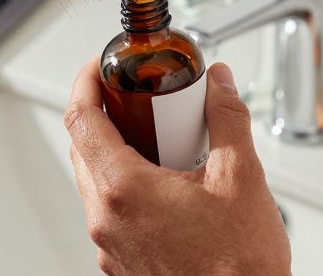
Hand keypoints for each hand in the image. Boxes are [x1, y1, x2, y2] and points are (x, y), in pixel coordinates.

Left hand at [65, 59, 290, 275]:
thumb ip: (227, 118)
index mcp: (124, 191)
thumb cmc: (239, 266)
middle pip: (84, 147)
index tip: (100, 66)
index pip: (81, 120)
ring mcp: (110, 245)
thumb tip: (218, 84)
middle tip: (137, 97)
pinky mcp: (122, 263)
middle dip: (106, 114)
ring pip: (95, 182)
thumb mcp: (241, 177)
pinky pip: (111, 212)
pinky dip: (128, 187)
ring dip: (117, 151)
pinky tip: (167, 183)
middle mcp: (106, 220)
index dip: (86, 83)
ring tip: (160, 140)